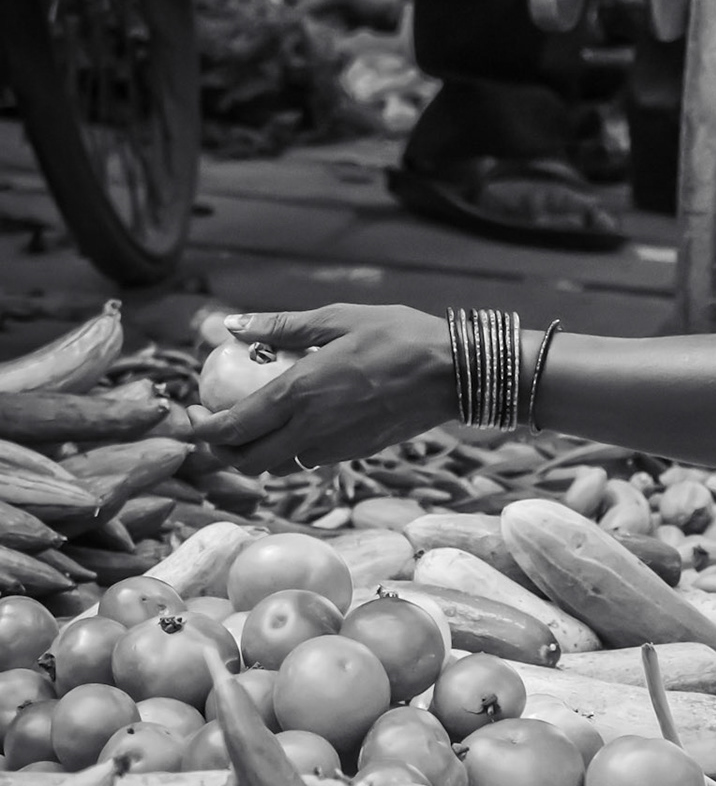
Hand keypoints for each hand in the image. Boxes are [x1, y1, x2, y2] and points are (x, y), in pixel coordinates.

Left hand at [187, 303, 455, 474]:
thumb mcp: (338, 319)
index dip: (201, 429)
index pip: (231, 427)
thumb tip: (232, 324)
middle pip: (246, 459)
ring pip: (277, 466)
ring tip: (253, 427)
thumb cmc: (400, 337)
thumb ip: (281, 326)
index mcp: (299, 392)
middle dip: (221, 450)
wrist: (455, 373)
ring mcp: (335, 446)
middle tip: (214, 427)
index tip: (190, 415)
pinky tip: (299, 425)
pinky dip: (292, 451)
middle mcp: (311, 428)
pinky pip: (310, 460)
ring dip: (256, 454)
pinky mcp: (356, 452)